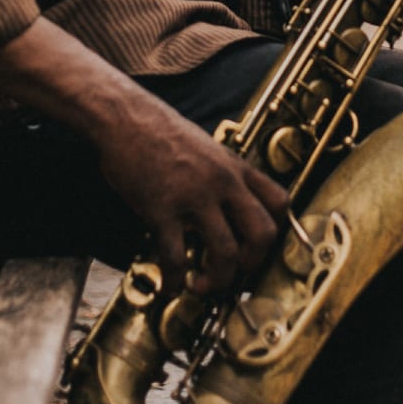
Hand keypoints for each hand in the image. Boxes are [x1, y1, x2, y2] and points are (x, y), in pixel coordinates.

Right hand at [0, 18, 287, 296]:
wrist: (124, 117)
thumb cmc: (157, 129)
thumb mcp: (204, 146)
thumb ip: (220, 173)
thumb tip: (225, 203)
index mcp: (233, 166)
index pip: (278, 202)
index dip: (275, 231)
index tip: (258, 248)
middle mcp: (221, 182)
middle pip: (262, 233)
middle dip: (252, 264)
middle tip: (234, 273)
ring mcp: (194, 197)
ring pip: (225, 253)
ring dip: (216, 281)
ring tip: (201, 285)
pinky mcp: (162, 210)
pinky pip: (176, 258)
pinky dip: (174, 282)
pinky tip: (169, 286)